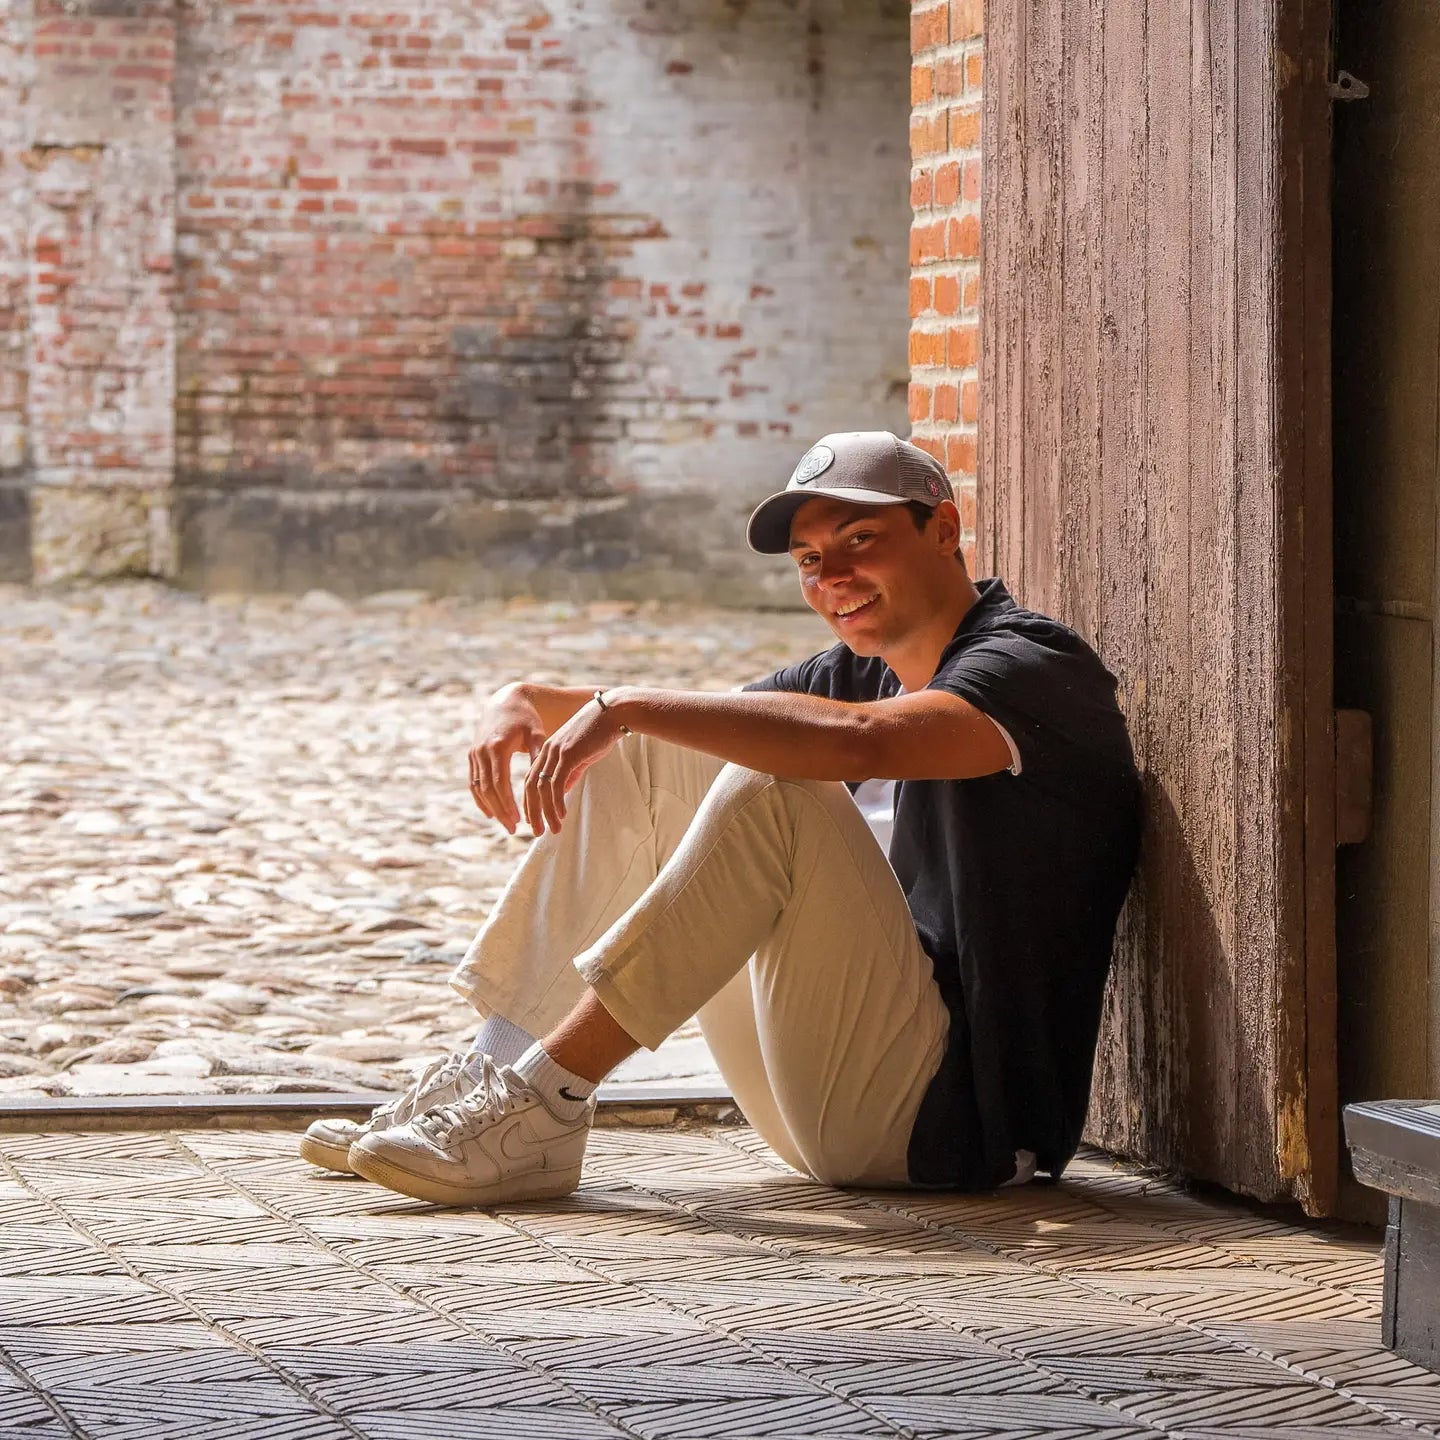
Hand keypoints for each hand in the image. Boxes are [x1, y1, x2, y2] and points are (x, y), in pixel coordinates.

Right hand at [467, 685, 546, 833]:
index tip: (518, 820)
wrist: (505, 702)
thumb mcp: (536, 735)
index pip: (499, 782)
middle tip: (513, 829)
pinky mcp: (471, 755)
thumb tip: (546, 780)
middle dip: (500, 811)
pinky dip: (480, 799)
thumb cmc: (527, 720)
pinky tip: (490, 813)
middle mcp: (482, 750)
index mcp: (498, 746)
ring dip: (491, 808)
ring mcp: (474, 753)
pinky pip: (472, 782)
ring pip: (478, 788)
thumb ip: (537, 756)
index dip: (507, 803)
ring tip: (507, 824)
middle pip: (487, 788)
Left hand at [523, 696, 626, 835]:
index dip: (530, 801)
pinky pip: (556, 784)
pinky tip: (561, 815)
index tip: (533, 819)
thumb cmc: (601, 733)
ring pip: (542, 788)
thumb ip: (570, 772)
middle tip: (536, 831)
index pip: (532, 779)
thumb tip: (562, 791)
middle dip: (532, 812)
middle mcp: (547, 751)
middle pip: (531, 786)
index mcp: (548, 750)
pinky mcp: (568, 755)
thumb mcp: (582, 755)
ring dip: (545, 812)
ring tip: (551, 829)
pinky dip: (556, 803)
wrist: (614, 714)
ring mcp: (556, 752)